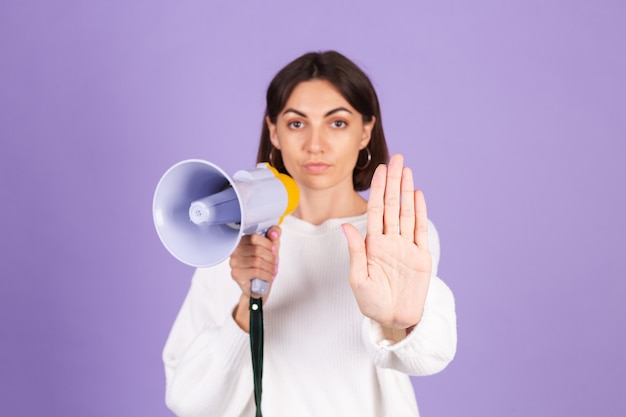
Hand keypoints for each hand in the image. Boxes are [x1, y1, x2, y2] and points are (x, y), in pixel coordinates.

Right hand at [229, 226, 280, 331]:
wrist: (259, 287)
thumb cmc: (264, 267)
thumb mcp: (272, 248)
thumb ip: (274, 235)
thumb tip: (274, 232)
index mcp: (242, 242)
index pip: (254, 237)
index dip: (268, 244)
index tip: (272, 250)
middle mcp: (235, 251)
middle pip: (257, 249)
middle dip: (270, 257)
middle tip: (273, 263)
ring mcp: (234, 263)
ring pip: (257, 261)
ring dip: (269, 267)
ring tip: (271, 271)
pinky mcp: (236, 274)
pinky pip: (256, 272)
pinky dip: (266, 275)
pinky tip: (268, 277)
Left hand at [342, 154, 431, 330]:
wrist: (394, 320)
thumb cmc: (372, 302)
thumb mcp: (358, 279)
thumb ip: (355, 251)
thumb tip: (346, 226)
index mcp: (372, 244)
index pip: (375, 210)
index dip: (377, 189)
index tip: (380, 170)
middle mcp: (390, 240)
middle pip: (392, 205)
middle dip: (393, 181)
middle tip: (397, 158)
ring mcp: (406, 246)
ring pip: (407, 212)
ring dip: (406, 191)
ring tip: (407, 170)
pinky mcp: (421, 256)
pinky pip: (420, 230)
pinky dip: (420, 212)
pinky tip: (417, 194)